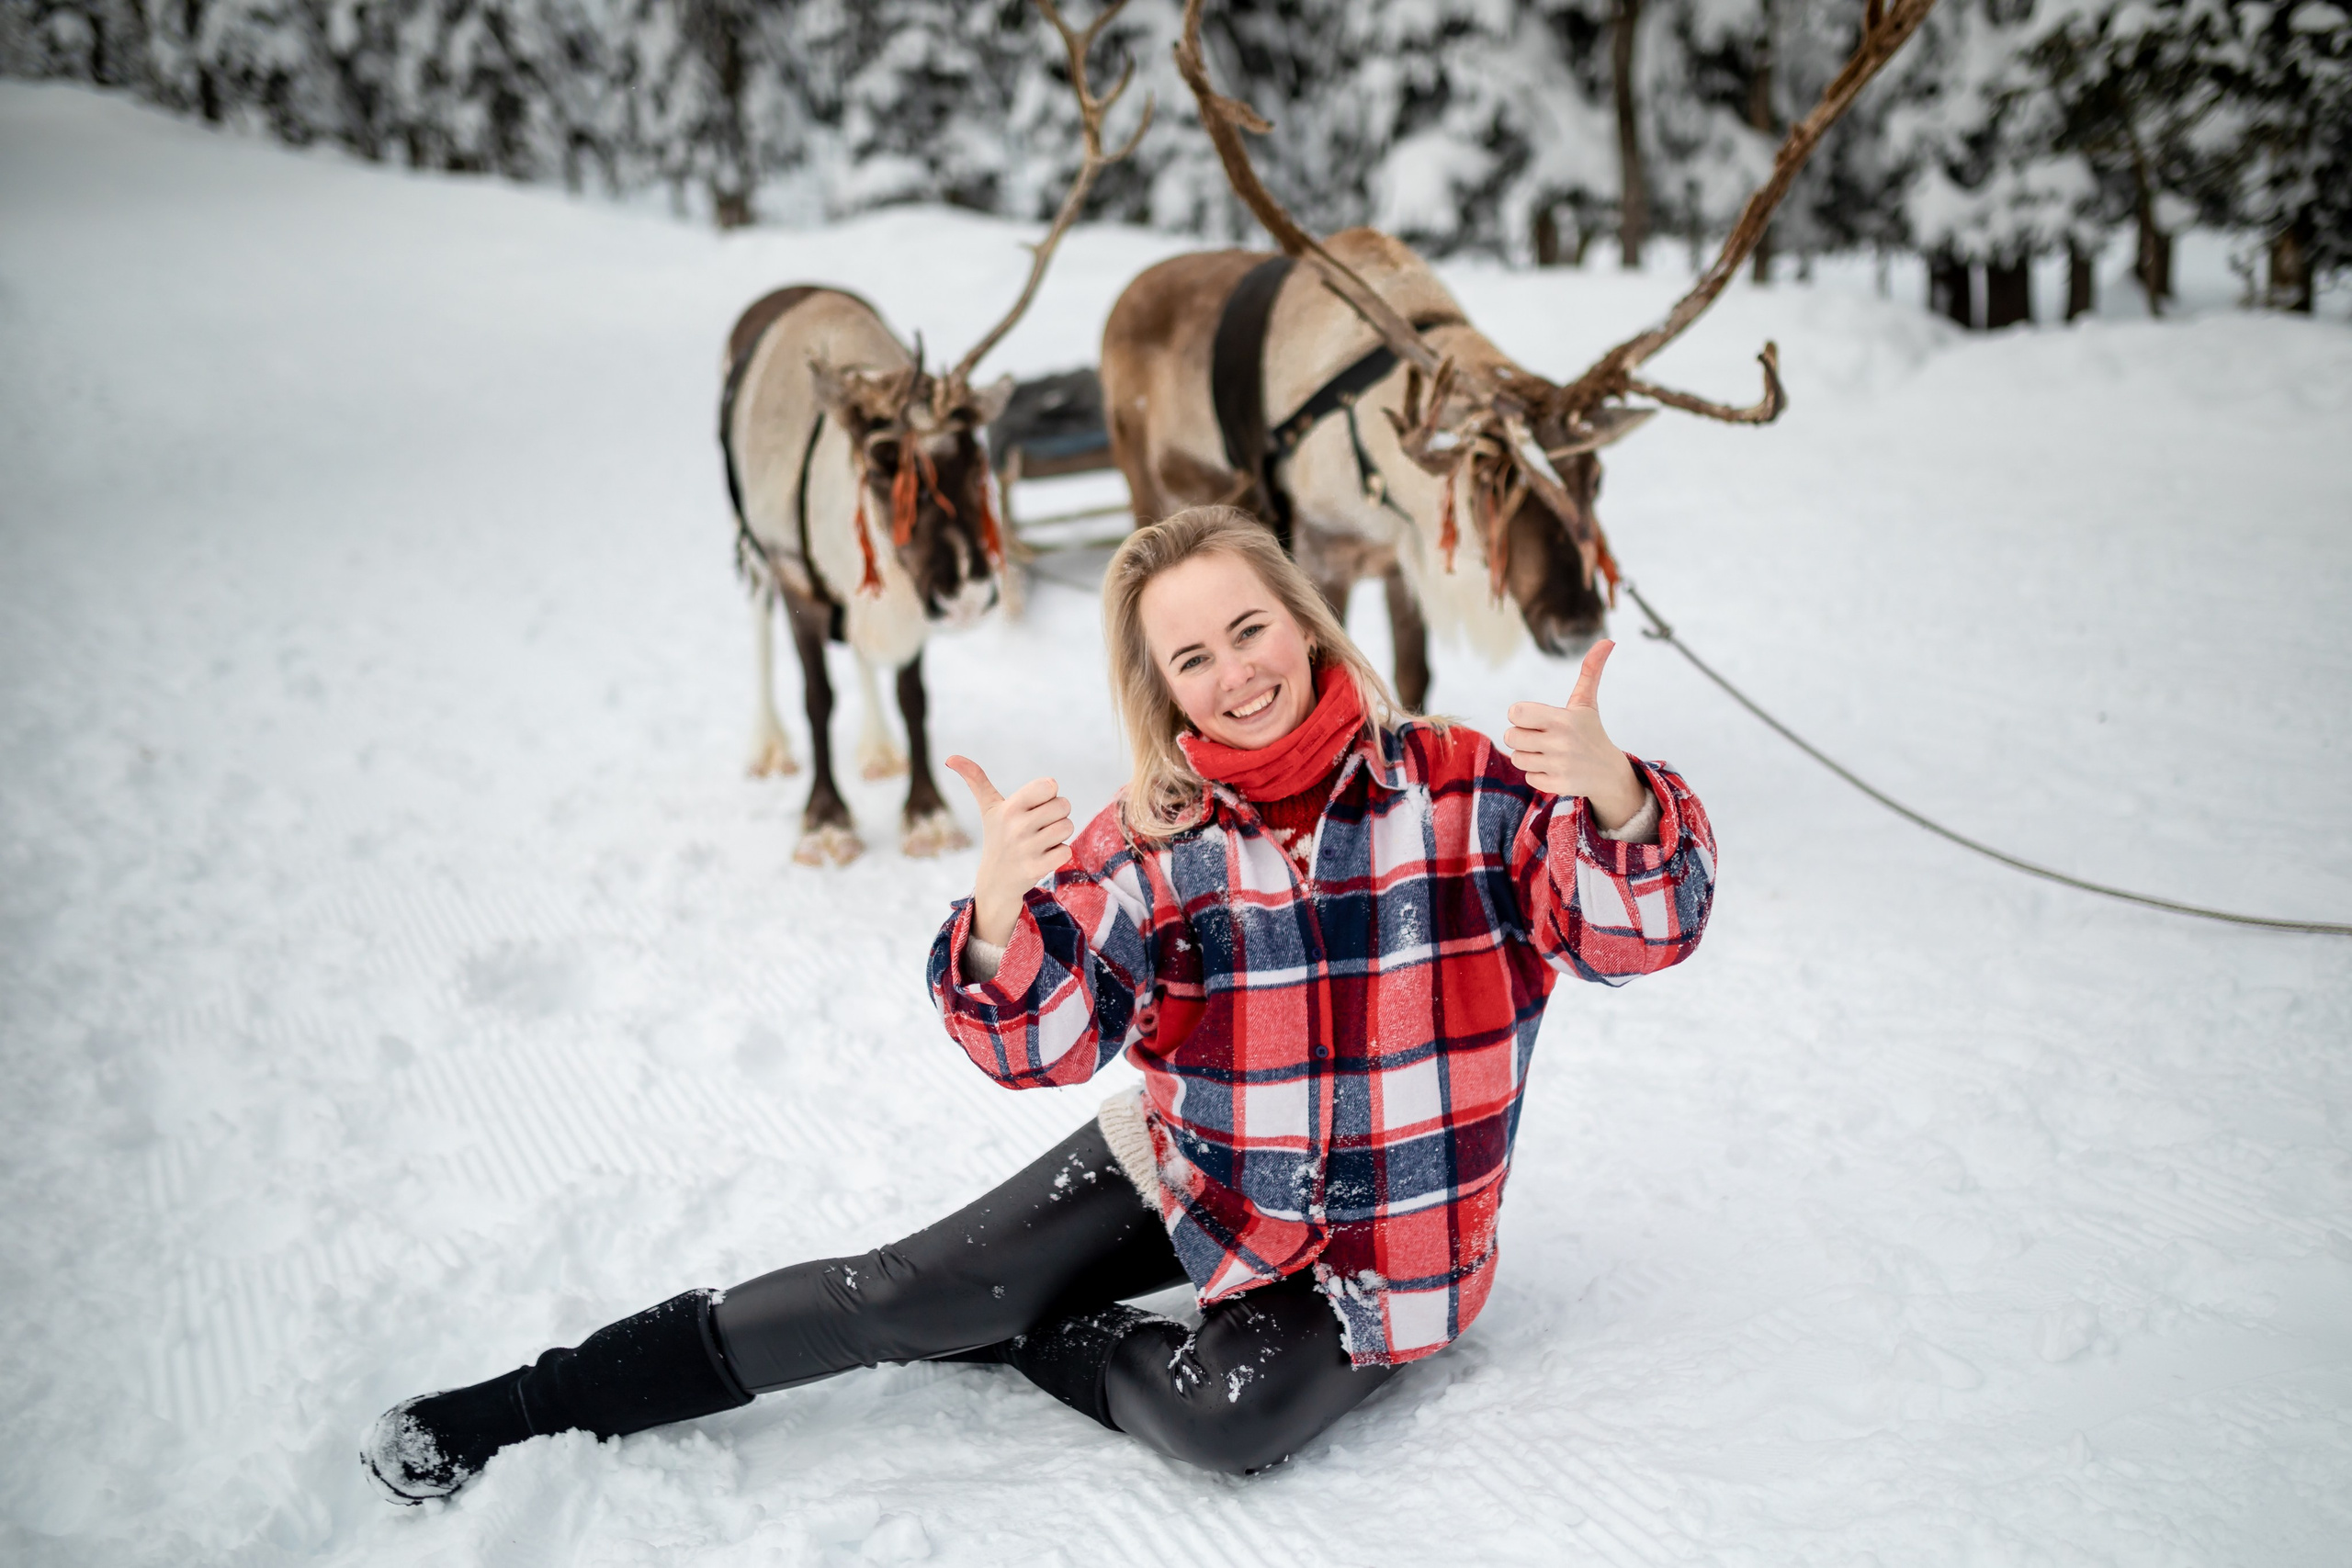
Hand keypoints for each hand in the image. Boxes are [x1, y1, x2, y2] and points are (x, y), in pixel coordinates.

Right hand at [944, 755, 1073, 946]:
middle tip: (1040, 825)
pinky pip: (1066, 851)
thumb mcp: (988, 807)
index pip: (1050, 785)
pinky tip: (1043, 857)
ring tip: (1041, 840)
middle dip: (1058, 814)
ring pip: (1067, 827)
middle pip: (1064, 806)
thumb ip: (975, 779)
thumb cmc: (997, 836)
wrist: (996, 881)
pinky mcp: (1036, 868)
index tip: (1035, 805)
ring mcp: (1027, 849)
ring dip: (1060, 834)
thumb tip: (950, 758)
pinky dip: (1060, 854)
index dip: (1048, 795)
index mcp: (1010, 807)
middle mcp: (1017, 826)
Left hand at [1501, 640, 1646, 830]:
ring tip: (1548, 753)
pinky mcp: (1557, 785)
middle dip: (1522, 737)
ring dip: (1528, 755)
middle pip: (1511, 736)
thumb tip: (1608, 640)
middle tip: (1541, 737)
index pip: (1515, 712)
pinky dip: (1537, 774)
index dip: (1521, 715)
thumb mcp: (1587, 703)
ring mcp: (1558, 765)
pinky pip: (1528, 777)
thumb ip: (1591, 671)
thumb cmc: (1591, 732)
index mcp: (1562, 718)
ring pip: (1516, 757)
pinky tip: (1555, 768)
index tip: (1536, 719)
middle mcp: (1559, 742)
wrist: (1609, 773)